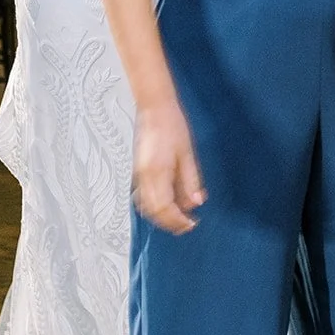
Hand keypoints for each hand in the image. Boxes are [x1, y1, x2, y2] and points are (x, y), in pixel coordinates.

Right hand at [132, 101, 206, 233]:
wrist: (154, 108)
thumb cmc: (172, 125)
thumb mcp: (187, 153)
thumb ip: (191, 181)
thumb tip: (197, 202)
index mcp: (157, 172)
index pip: (165, 208)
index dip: (178, 220)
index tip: (192, 223)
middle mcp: (145, 176)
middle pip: (153, 211)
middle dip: (170, 222)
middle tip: (186, 225)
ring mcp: (139, 174)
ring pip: (145, 206)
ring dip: (161, 216)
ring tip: (179, 217)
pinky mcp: (138, 171)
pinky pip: (142, 196)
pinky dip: (153, 206)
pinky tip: (167, 203)